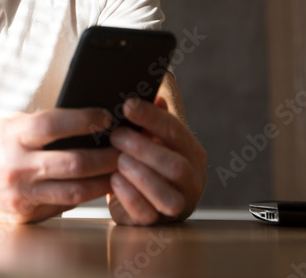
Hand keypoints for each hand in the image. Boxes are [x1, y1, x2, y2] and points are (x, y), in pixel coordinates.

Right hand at [0, 108, 119, 222]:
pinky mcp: (22, 217)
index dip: (85, 119)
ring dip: (102, 182)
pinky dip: (80, 198)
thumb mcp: (3, 126)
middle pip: (74, 162)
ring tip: (118, 172)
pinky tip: (92, 188)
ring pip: (75, 191)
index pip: (54, 124)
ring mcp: (19, 196)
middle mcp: (15, 166)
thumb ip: (37, 126)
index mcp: (10, 136)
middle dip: (106, 156)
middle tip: (125, 149)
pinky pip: (60, 207)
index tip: (105, 118)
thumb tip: (81, 122)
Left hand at [106, 97, 206, 224]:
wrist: (134, 194)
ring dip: (138, 174)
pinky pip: (146, 213)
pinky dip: (128, 195)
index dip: (151, 117)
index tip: (127, 105)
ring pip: (166, 194)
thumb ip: (148, 114)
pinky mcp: (155, 222)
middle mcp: (191, 179)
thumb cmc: (140, 156)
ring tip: (116, 160)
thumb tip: (140, 83)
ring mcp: (177, 204)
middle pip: (175, 166)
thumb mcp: (146, 133)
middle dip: (143, 148)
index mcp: (191, 152)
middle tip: (116, 136)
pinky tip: (113, 180)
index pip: (175, 131)